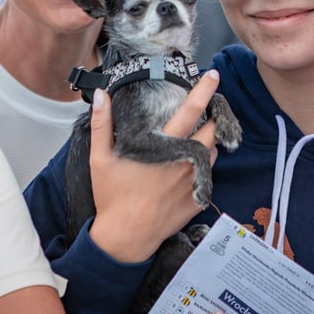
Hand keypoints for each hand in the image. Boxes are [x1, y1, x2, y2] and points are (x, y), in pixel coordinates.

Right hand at [87, 70, 219, 262]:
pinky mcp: (198, 199)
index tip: (213, 75)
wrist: (126, 238)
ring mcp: (194, 182)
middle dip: (214, 114)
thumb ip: (102, 124)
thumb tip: (102, 95)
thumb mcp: (99, 159)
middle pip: (212, 129)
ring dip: (208, 140)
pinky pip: (209, 175)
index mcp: (163, 148)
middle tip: (207, 107)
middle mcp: (184, 162)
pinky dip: (204, 165)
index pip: (191, 111)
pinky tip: (189, 164)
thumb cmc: (113, 197)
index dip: (204, 91)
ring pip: (213, 152)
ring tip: (195, 136)